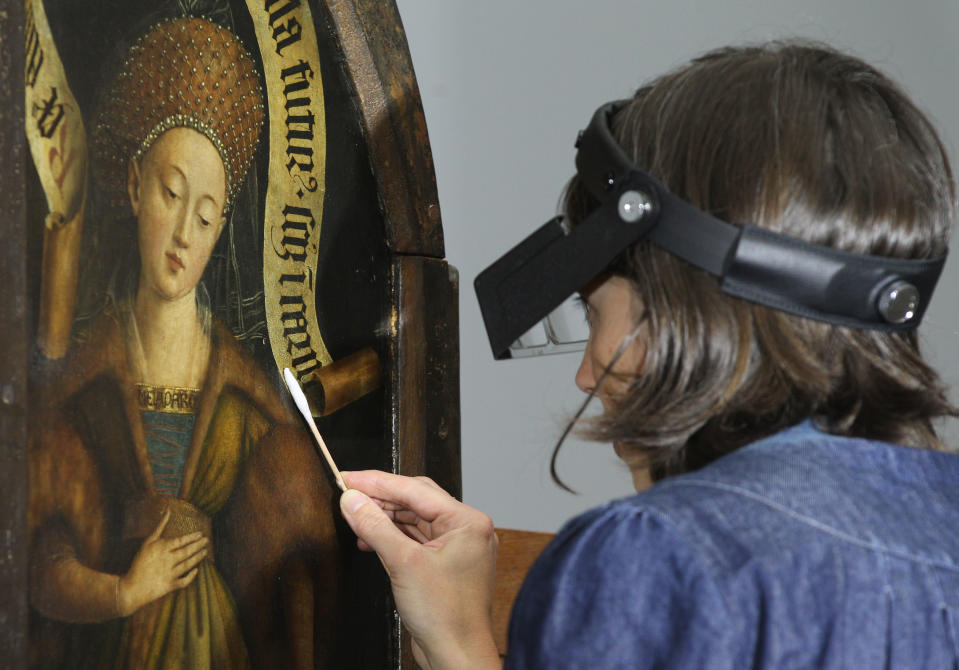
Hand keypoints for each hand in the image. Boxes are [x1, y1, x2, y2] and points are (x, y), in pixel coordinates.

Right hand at [117, 508, 208, 615]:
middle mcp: (168, 560)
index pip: (182, 541)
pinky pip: (185, 581)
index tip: (200, 534)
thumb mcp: (147, 542)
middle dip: (199, 545)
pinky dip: (192, 576)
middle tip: (207, 541)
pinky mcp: (170, 586)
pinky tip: (196, 570)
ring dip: (198, 557)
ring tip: (205, 552)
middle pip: (188, 551)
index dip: (193, 537)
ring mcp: (170, 573)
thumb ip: (160, 526)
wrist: (130, 588)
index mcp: (162, 548)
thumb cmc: (139, 562)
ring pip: (189, 564)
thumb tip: (168, 510)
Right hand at [339, 471, 500, 669]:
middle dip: (380, 497)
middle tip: (348, 492)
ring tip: (354, 516)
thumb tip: (353, 500)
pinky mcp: (445, 564)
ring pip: (414, 519)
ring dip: (384, 517)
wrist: (456, 656)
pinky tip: (370, 538)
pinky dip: (393, 536)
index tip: (349, 478)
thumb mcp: (403, 564)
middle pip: (416, 500)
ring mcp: (457, 547)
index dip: (377, 482)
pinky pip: (416, 539)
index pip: (415, 489)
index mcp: (467, 521)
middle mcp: (466, 529)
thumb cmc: (445, 616)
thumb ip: (375, 526)